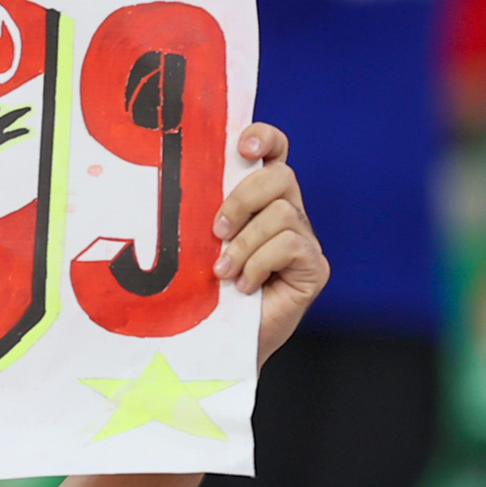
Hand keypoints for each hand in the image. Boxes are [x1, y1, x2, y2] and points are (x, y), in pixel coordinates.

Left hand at [213, 123, 327, 368]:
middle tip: (216, 232)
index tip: (242, 148)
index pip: (273, 153)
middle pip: (280, 176)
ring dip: (245, 244)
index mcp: (257, 202)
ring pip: (282, 213)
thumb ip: (197, 218)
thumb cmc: (202, 296)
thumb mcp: (194, 248)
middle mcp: (286, 213)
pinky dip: (260, 264)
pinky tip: (245, 286)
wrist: (218, 347)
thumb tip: (170, 188)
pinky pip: (291, 245)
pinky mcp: (315, 267)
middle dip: (243, 198)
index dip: (263, 139)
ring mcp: (304, 239)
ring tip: (223, 273)